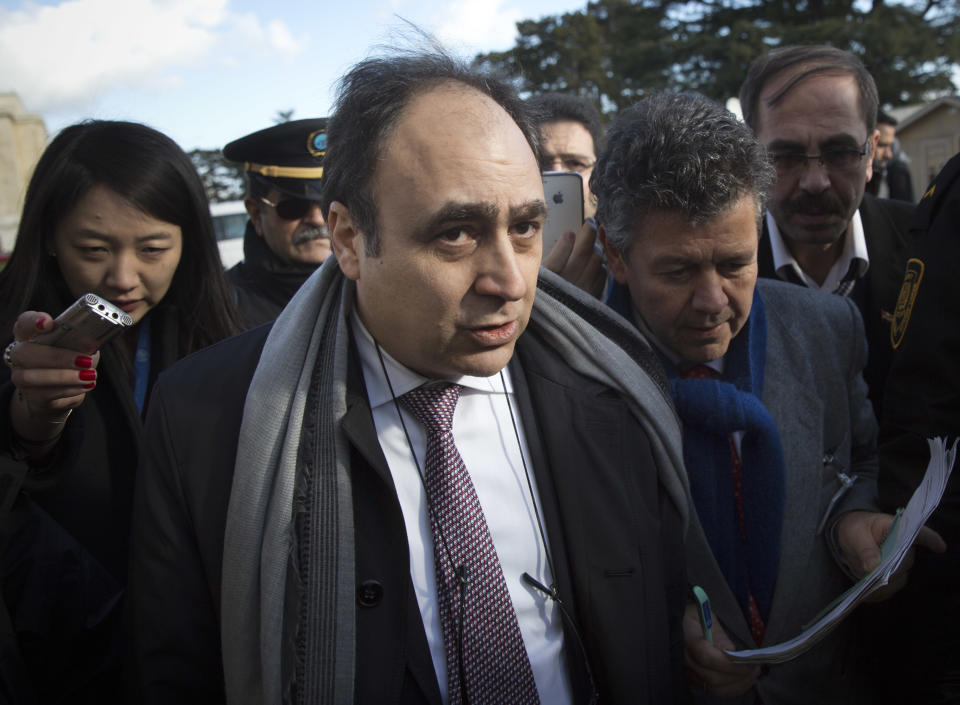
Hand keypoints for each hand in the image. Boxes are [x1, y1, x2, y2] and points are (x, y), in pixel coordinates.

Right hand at [6, 310, 99, 444]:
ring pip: (31, 376)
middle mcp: (19, 354)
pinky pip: (45, 394)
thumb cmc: (70, 360)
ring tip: (89, 375)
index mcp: (30, 335)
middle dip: (57, 356)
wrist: (60, 390)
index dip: (33, 322)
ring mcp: (21, 376)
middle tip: (84, 360)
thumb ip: (81, 341)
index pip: (24, 323)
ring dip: (64, 376)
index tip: (47, 323)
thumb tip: (91, 343)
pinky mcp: (32, 395)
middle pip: (25, 353)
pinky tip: (86, 385)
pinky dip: (69, 389)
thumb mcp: (78, 347)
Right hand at [542, 220, 606, 298]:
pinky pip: (602, 276)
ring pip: (597, 262)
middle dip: (590, 234)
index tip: (572, 229)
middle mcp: (569, 281)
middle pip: (586, 251)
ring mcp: (583, 290)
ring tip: (593, 244)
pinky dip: (601, 267)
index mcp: (551, 275)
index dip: (571, 236)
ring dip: (597, 250)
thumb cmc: (541, 301)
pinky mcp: (592, 299)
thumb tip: (568, 235)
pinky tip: (597, 264)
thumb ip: (552, 258)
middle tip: (591, 224)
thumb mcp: (537, 278)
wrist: (549, 332)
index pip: (565, 247)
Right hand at [683, 602, 759, 696]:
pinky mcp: (693, 678)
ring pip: (713, 687)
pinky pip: (712, 689)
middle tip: (756, 668)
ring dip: (736, 684)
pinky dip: (730, 689)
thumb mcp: (706, 614)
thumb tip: (731, 652)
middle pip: (712, 677)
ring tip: (752, 675)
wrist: (679, 620)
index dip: (729, 664)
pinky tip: (743, 681)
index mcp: (686, 637)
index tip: (749, 663)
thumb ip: (718, 633)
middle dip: (738, 676)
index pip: (707, 657)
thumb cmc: (694, 613)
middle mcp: (684, 658)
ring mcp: (687, 671)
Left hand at [835, 510, 945, 600]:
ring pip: (898, 578)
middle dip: (890, 568)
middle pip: (906, 562)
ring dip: (882, 582)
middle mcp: (905, 549)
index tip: (939, 547)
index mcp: (898, 530)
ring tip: (864, 579)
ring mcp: (900, 565)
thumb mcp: (855, 534)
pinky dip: (877, 592)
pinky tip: (865, 591)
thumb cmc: (855, 529)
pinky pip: (888, 590)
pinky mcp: (892, 579)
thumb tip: (873, 567)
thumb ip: (865, 548)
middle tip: (871, 569)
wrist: (848, 538)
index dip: (931, 540)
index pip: (920, 534)